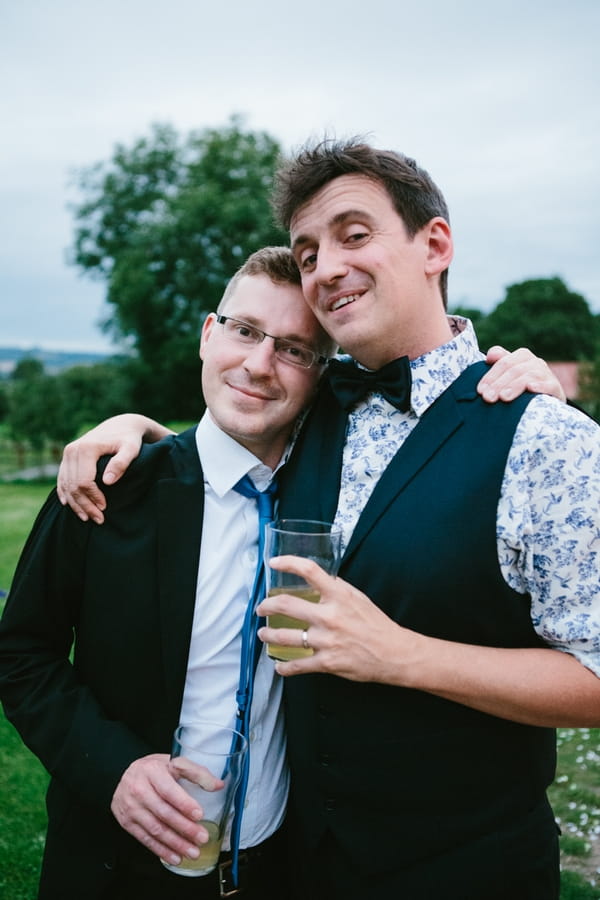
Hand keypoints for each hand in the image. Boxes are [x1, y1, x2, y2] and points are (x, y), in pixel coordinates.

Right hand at [57, 414, 172, 523]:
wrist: (121, 426)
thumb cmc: (129, 439)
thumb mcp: (131, 449)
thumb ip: (121, 463)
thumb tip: (107, 482)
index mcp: (87, 448)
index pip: (85, 481)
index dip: (93, 497)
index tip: (105, 508)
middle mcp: (73, 449)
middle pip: (74, 485)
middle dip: (85, 505)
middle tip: (98, 519)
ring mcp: (68, 453)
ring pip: (66, 484)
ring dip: (75, 503)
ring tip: (87, 518)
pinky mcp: (67, 457)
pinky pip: (62, 479)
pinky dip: (65, 493)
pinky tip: (69, 505)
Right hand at [111, 754, 210, 865]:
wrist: (124, 775)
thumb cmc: (153, 770)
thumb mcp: (173, 762)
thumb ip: (195, 772)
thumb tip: (218, 785)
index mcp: (152, 771)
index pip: (168, 790)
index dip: (184, 803)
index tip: (199, 814)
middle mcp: (139, 789)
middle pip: (164, 812)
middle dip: (184, 828)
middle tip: (202, 837)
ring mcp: (131, 808)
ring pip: (155, 829)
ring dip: (176, 843)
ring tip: (192, 851)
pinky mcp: (127, 822)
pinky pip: (145, 839)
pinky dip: (162, 850)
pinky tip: (175, 857)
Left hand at [257, 556, 414, 682]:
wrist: (394, 653)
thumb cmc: (377, 624)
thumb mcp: (358, 597)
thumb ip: (337, 588)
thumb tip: (319, 580)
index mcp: (338, 595)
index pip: (309, 571)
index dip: (288, 563)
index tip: (274, 563)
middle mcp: (329, 616)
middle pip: (286, 605)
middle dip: (266, 606)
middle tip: (261, 608)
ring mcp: (326, 640)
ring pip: (285, 636)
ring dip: (268, 634)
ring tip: (264, 634)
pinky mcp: (327, 662)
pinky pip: (297, 665)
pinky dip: (284, 667)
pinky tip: (279, 666)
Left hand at [478, 346, 565, 403]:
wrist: (549, 400)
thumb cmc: (522, 386)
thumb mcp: (509, 374)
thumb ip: (499, 362)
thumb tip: (489, 356)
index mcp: (522, 356)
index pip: (503, 363)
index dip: (490, 376)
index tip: (480, 390)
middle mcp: (535, 362)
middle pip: (514, 370)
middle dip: (498, 384)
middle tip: (487, 398)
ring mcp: (546, 374)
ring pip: (528, 376)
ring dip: (514, 386)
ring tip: (503, 397)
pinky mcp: (555, 387)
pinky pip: (548, 385)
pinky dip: (540, 386)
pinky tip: (531, 388)